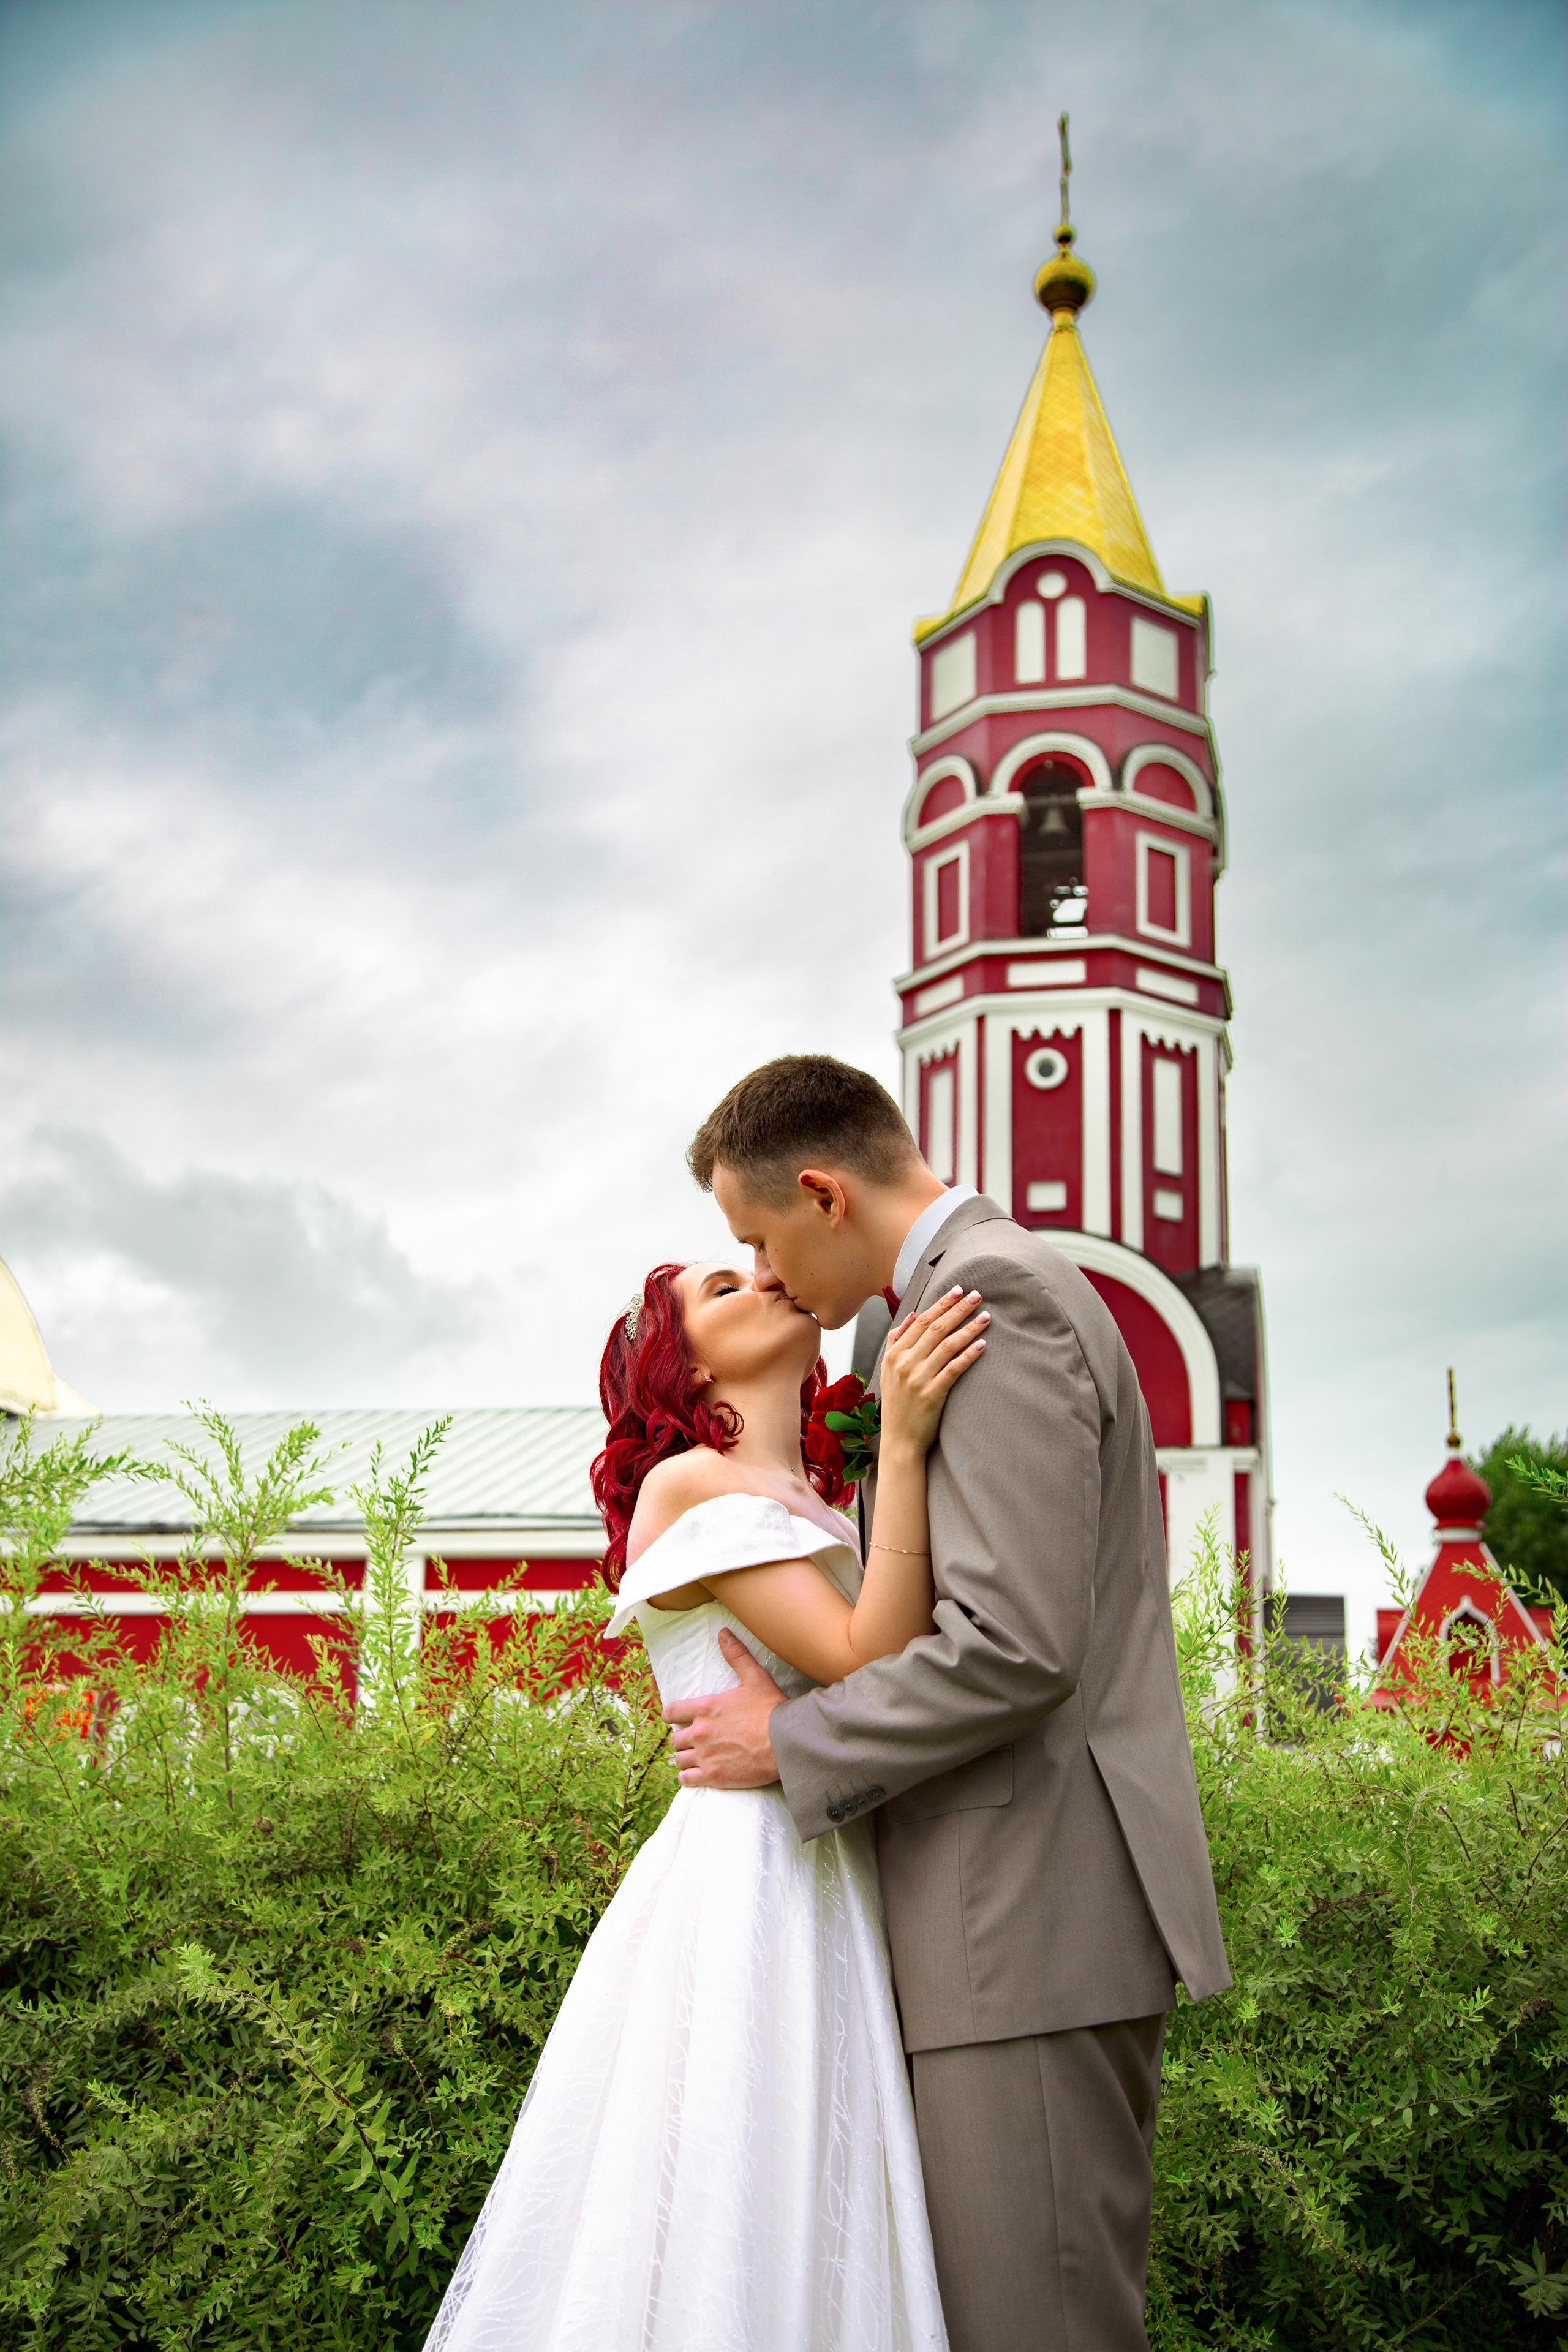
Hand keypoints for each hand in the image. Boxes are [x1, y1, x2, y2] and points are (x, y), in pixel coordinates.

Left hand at [663, 1629, 786, 1786]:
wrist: (786, 1743)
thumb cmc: (771, 1710)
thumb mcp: (755, 1678)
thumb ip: (737, 1656)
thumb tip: (724, 1633)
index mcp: (705, 1708)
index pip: (671, 1712)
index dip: (673, 1716)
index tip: (678, 1719)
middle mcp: (700, 1732)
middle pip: (675, 1739)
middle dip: (683, 1739)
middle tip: (695, 1741)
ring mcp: (705, 1755)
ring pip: (679, 1760)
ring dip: (686, 1759)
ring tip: (696, 1759)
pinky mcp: (713, 1776)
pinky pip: (687, 1780)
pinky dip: (688, 1778)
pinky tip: (697, 1775)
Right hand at [877, 1286, 988, 1457]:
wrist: (899, 1441)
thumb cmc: (897, 1404)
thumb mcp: (888, 1370)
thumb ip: (896, 1341)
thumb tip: (912, 1314)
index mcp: (894, 1354)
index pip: (921, 1321)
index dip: (941, 1304)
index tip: (958, 1290)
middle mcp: (904, 1363)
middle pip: (935, 1329)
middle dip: (958, 1309)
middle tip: (977, 1295)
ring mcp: (918, 1379)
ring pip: (947, 1345)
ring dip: (968, 1328)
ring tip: (986, 1317)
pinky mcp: (932, 1394)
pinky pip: (954, 1369)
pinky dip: (969, 1354)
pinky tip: (982, 1345)